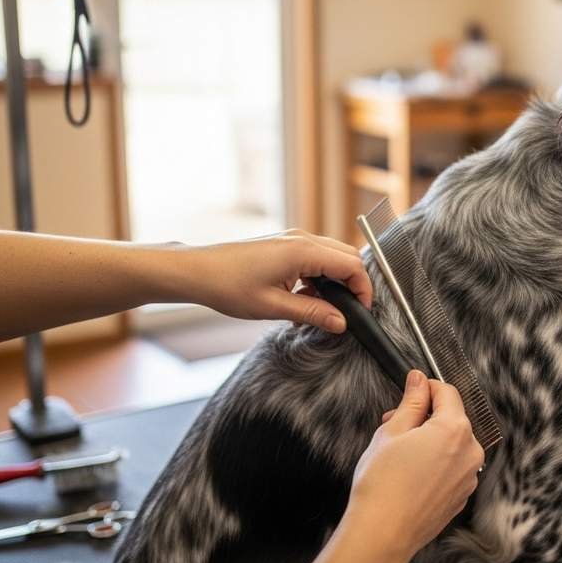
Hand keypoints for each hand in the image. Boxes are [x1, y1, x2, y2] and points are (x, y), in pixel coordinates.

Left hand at [185, 229, 371, 332]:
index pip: (352, 265)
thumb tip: (342, 323)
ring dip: (334, 282)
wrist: (197, 271)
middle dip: (352, 285)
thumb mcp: (274, 307)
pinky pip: (315, 258)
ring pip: (332, 257)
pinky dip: (318, 278)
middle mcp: (302, 239)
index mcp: (303, 251)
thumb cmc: (228, 286)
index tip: (362, 312)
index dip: (363, 290)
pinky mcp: (285, 245)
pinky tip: (302, 299)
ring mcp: (293, 239)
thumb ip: (313, 313)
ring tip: (318, 309)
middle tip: (346, 313)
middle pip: (347, 257)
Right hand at [342, 370, 484, 562]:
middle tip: (393, 423)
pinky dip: (435, 463)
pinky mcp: (461, 497)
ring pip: (452, 445)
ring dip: (430, 440)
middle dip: (425, 416)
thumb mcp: (392, 432)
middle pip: (452, 419)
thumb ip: (411, 402)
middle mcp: (471, 453)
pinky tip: (409, 474)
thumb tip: (419, 381)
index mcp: (455, 430)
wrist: (382, 534)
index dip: (426, 387)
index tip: (411, 388)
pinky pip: (451, 468)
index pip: (448, 393)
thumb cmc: (383, 484)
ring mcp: (468, 478)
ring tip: (398, 452)